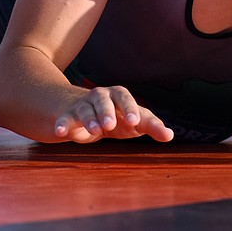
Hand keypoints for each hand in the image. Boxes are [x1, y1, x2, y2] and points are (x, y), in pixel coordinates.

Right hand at [54, 85, 173, 143]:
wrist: (88, 116)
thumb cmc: (119, 117)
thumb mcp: (135, 122)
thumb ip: (152, 127)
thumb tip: (170, 136)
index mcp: (119, 95)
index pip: (125, 98)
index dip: (130, 108)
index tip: (135, 122)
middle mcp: (100, 96)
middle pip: (103, 100)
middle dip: (107, 111)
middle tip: (110, 125)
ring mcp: (83, 105)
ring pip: (85, 110)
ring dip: (89, 120)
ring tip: (95, 131)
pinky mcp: (69, 116)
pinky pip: (65, 119)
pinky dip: (62, 124)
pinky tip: (60, 132)